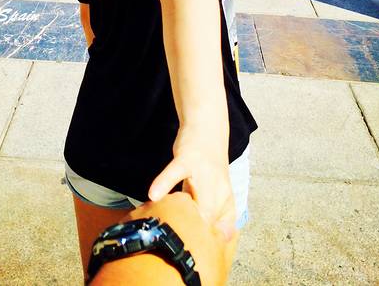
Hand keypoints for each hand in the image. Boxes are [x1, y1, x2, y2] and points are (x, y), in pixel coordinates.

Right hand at [148, 127, 236, 242]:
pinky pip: (174, 173)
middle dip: (195, 231)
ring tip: (170, 225)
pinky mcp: (187, 158)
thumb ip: (219, 215)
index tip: (195, 252)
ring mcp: (203, 172)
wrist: (208, 128)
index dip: (207, 241)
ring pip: (195, 198)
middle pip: (208, 216)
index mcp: (226, 197)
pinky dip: (163, 183)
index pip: (219, 228)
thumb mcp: (220, 191)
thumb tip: (220, 239)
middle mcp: (218, 187)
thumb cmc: (210, 165)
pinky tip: (153, 194)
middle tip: (178, 241)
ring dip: (184, 212)